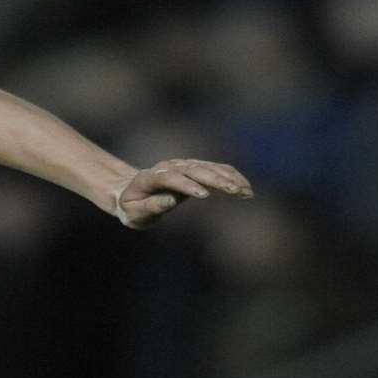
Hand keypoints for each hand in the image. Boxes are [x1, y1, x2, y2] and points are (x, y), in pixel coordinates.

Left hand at [113, 159, 252, 228]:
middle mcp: (168, 166)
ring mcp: (182, 165)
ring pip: (208, 168)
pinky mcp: (193, 167)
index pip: (171, 178)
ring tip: (246, 192)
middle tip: (235, 191)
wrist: (130, 192)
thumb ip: (151, 206)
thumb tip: (171, 200)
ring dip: (229, 178)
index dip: (187, 185)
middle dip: (216, 180)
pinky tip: (245, 187)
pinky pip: (214, 169)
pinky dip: (230, 176)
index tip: (204, 195)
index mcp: (150, 177)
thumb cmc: (132, 208)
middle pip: (194, 170)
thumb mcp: (135, 213)